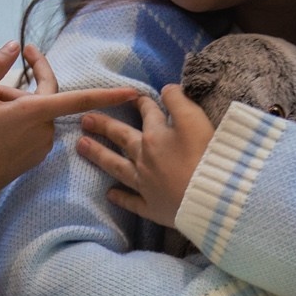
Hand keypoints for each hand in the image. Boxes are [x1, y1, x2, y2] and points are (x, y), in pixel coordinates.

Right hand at [0, 42, 139, 223]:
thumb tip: (13, 45)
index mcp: (32, 113)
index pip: (79, 99)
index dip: (108, 94)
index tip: (133, 92)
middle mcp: (43, 131)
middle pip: (45, 95)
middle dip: (23, 84)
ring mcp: (40, 147)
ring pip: (36, 112)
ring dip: (16, 104)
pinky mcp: (34, 158)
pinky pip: (32, 128)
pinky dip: (17, 121)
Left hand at [77, 83, 214, 228]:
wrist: (213, 197)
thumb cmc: (206, 156)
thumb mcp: (195, 119)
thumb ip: (179, 100)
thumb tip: (167, 89)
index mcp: (156, 136)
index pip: (147, 113)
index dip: (140, 102)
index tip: (132, 97)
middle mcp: (145, 158)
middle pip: (121, 138)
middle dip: (104, 126)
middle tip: (84, 120)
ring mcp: (146, 184)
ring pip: (117, 166)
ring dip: (99, 155)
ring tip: (81, 146)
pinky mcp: (153, 207)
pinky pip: (132, 201)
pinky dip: (120, 197)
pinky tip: (110, 194)